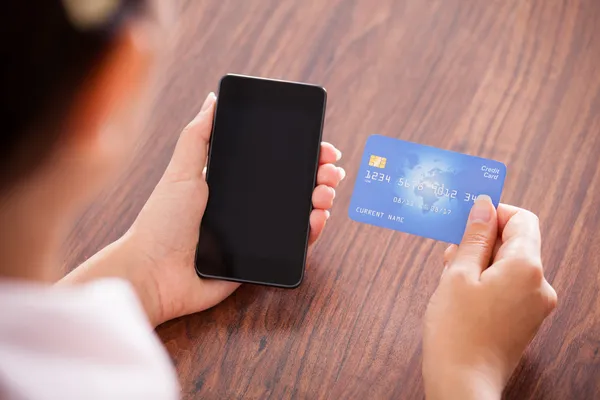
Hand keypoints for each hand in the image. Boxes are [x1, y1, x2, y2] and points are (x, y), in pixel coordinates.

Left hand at [62, 93, 344, 325]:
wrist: (154, 274)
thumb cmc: (162, 222)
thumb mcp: (181, 171)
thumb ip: (198, 136)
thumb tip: (212, 98)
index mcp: (231, 182)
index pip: (274, 162)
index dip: (300, 154)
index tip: (320, 147)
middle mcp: (247, 205)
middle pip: (293, 186)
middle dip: (318, 174)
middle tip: (331, 170)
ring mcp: (256, 232)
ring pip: (298, 213)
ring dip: (320, 199)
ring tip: (326, 192)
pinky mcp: (260, 258)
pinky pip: (293, 244)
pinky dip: (311, 231)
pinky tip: (317, 218)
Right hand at [422, 196, 556, 399]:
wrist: (462, 384)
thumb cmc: (456, 331)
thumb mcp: (458, 274)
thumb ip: (474, 237)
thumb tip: (483, 205)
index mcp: (527, 268)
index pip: (522, 219)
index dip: (494, 213)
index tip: (466, 218)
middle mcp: (540, 285)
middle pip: (515, 243)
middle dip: (482, 241)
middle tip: (449, 251)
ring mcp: (535, 305)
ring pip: (510, 265)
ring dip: (481, 261)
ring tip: (450, 276)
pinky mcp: (526, 320)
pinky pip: (510, 286)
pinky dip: (488, 281)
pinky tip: (461, 293)